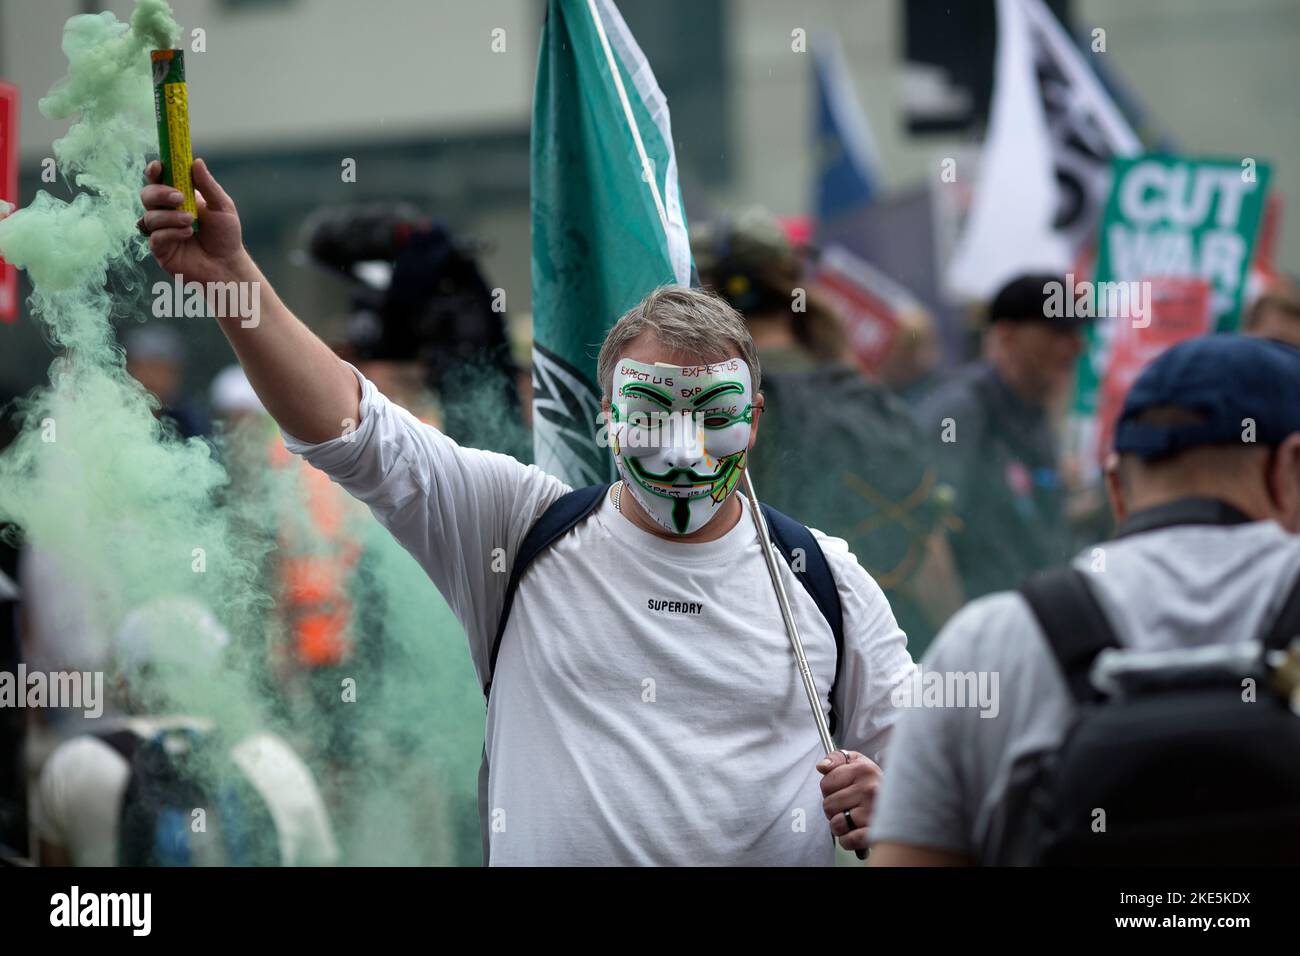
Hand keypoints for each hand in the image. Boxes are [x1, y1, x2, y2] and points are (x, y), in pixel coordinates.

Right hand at [140, 157, 244, 284]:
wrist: (228, 266)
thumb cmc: (226, 236)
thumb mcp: (222, 207)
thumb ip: (208, 185)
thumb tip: (196, 161)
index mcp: (179, 198)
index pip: (159, 179)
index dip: (155, 170)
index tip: (158, 166)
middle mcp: (166, 212)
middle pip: (147, 194)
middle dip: (160, 193)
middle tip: (179, 198)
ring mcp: (161, 230)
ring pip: (150, 216)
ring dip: (171, 217)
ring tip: (191, 222)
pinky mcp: (160, 249)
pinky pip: (155, 237)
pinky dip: (171, 233)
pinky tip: (187, 234)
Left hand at [817, 749, 880, 853]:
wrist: (906, 801)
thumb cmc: (874, 782)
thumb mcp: (858, 762)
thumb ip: (836, 759)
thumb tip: (821, 767)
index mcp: (864, 770)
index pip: (825, 784)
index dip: (829, 790)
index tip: (841, 790)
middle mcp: (870, 790)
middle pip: (828, 805)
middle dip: (833, 809)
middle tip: (848, 807)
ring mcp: (874, 812)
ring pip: (836, 824)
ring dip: (840, 826)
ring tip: (852, 820)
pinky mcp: (876, 832)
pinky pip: (849, 840)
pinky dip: (847, 840)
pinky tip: (854, 833)